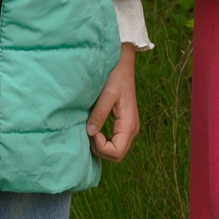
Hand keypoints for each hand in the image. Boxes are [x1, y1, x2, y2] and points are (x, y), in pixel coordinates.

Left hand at [87, 44, 139, 162]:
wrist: (122, 62)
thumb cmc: (115, 75)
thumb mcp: (107, 93)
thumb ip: (99, 114)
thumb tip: (90, 133)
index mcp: (129, 124)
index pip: (117, 152)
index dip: (101, 147)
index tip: (90, 132)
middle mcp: (131, 129)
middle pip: (116, 155)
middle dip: (100, 149)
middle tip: (87, 132)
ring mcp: (128, 127)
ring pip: (115, 150)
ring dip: (100, 146)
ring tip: (89, 130)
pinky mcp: (122, 124)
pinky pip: (114, 141)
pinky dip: (102, 141)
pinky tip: (92, 130)